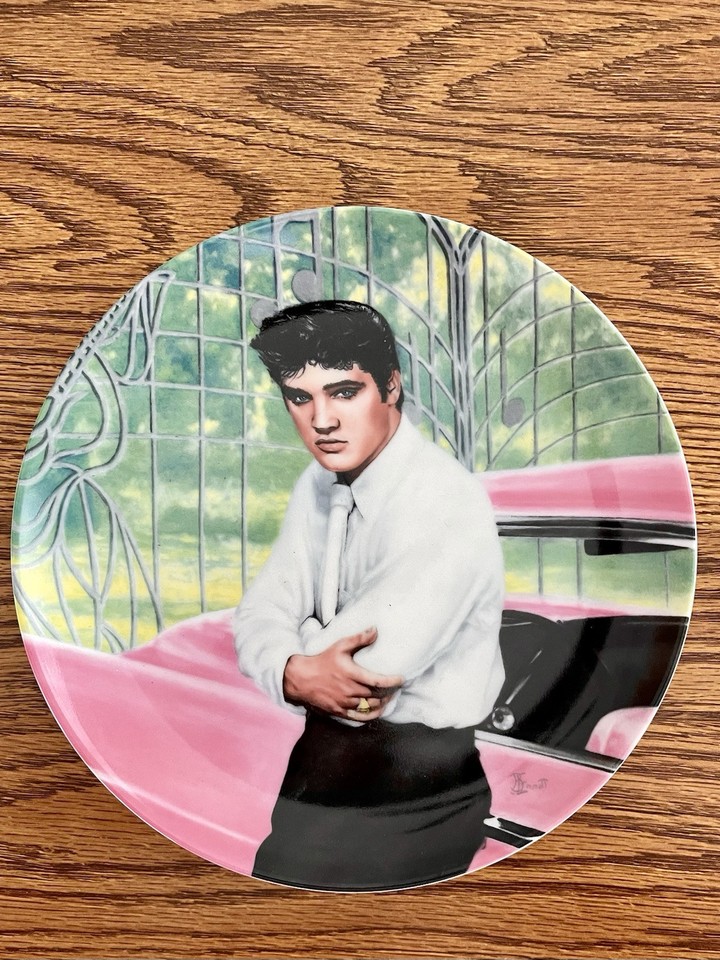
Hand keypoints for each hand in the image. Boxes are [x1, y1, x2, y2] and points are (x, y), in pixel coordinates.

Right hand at [283, 626, 403, 721]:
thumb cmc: (322, 660)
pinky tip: (376, 711)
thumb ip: (359, 639)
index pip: (378, 681)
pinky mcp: (339, 712)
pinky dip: (371, 716)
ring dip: (382, 705)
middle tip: (396, 688)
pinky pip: (359, 718)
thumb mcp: (340, 646)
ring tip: (389, 699)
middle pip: (377, 696)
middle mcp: (350, 691)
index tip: (401, 679)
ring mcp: (345, 703)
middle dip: (390, 693)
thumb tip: (375, 630)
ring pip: (370, 708)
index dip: (392, 682)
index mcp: (352, 675)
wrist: (301, 678)